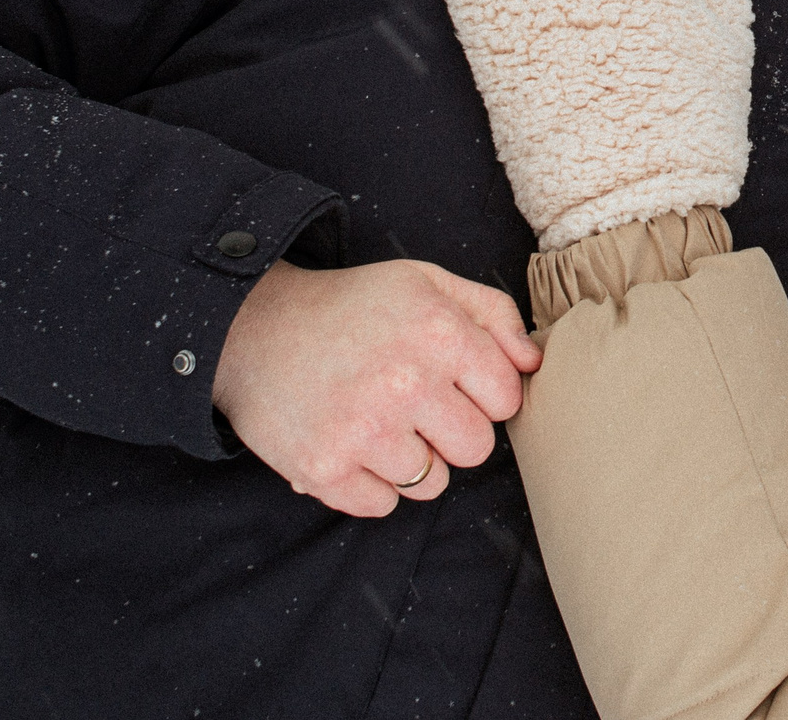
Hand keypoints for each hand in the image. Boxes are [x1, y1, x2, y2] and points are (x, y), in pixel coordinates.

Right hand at [214, 259, 542, 517]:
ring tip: (378, 420)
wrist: (253, 328)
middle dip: (453, 431)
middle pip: (477, 448)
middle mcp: (406, 384)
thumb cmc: (352, 306)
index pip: (507, 398)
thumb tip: (534, 361)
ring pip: (433, 483)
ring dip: (413, 461)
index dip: (484, 393)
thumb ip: (492, 313)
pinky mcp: (324, 469)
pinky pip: (383, 505)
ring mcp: (363, 431)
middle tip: (415, 405)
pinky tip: (350, 443)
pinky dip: (370, 483)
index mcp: (440, 333)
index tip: (454, 382)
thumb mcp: (427, 282)